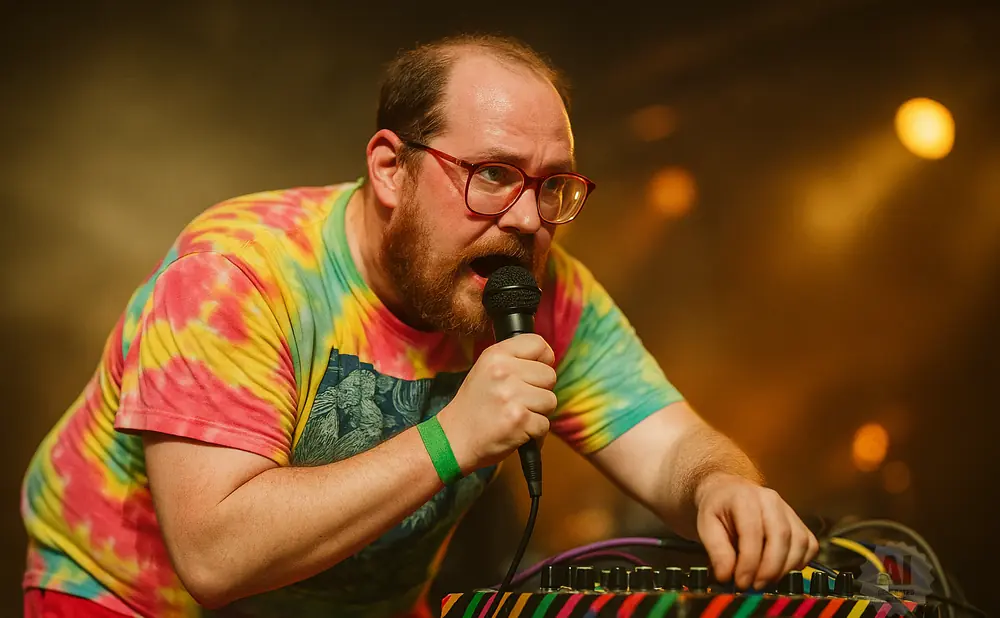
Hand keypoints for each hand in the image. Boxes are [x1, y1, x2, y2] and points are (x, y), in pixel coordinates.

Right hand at [436, 334, 556, 472]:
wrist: (454, 439)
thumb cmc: (474, 406)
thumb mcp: (486, 370)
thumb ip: (514, 360)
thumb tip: (547, 361)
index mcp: (496, 355)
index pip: (539, 344)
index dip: (542, 361)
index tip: (534, 373)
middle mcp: (504, 372)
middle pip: (549, 375)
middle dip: (539, 391)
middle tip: (517, 400)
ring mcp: (512, 396)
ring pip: (550, 400)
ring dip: (538, 412)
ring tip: (515, 415)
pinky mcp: (519, 420)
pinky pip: (545, 424)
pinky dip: (534, 432)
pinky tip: (516, 430)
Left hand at [695, 474, 818, 589]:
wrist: (728, 493)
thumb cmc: (717, 510)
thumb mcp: (705, 526)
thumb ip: (716, 551)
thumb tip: (726, 576)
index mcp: (744, 497)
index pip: (753, 531)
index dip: (749, 562)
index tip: (741, 582)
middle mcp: (770, 500)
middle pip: (781, 536)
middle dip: (769, 568)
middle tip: (755, 586)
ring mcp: (788, 509)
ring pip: (799, 542)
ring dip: (784, 568)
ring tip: (765, 581)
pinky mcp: (798, 522)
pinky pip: (809, 545)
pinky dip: (799, 562)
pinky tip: (780, 570)